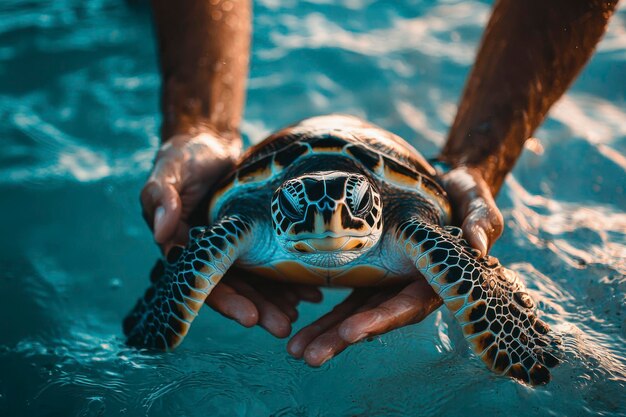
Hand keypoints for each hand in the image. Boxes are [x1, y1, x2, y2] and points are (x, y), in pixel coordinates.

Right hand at [142, 132, 323, 336]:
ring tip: (299, 315)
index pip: (205, 281)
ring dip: (275, 300)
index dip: (227, 301)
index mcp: (182, 247)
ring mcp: (231, 248)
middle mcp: (208, 254)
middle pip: (234, 288)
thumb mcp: (169, 170)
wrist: (209, 144)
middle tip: (284, 327)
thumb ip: (162, 197)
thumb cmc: (184, 157)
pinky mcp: (251, 238)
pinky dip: (286, 277)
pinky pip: (268, 262)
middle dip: (258, 309)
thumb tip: (162, 232)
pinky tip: (309, 291)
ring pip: (255, 280)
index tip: (251, 318)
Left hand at [287, 166, 502, 365]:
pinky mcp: (371, 275)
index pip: (409, 304)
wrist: (444, 185)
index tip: (354, 332)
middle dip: (343, 337)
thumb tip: (480, 245)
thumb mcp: (476, 200)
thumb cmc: (464, 193)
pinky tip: (298, 327)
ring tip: (295, 350)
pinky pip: (345, 298)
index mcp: (436, 277)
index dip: (383, 318)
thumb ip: (482, 221)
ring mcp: (388, 283)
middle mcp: (409, 286)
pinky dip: (324, 313)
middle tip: (310, 356)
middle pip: (375, 317)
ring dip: (326, 333)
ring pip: (355, 313)